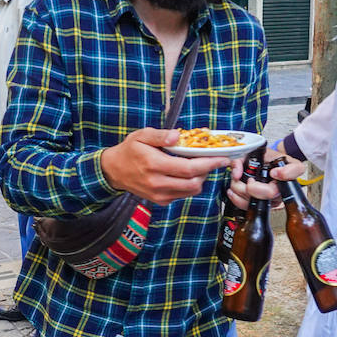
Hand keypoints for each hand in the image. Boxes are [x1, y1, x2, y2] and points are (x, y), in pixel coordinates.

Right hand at [100, 128, 228, 205]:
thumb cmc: (129, 150)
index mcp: (154, 164)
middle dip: (208, 171)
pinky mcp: (160, 201)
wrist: (113, 171)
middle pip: (194, 182)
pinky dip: (190, 185)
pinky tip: (186, 174)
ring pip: (191, 190)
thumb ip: (160, 135)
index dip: (209, 164)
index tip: (223, 158)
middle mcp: (157, 183)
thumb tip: (178, 135)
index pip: (189, 168)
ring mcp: (159, 194)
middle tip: (214, 160)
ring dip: (200, 179)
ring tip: (199, 166)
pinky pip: (183, 194)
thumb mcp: (141, 136)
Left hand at [226, 153, 305, 210]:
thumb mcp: (252, 151)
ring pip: (260, 202)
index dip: (285, 173)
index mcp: (289, 165)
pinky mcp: (266, 205)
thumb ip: (241, 159)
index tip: (274, 172)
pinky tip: (235, 191)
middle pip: (272, 192)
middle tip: (248, 180)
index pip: (296, 169)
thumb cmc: (261, 158)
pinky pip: (252, 207)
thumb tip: (237, 174)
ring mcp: (276, 196)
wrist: (260, 164)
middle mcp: (284, 184)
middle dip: (252, 187)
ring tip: (238, 182)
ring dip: (241, 191)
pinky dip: (238, 199)